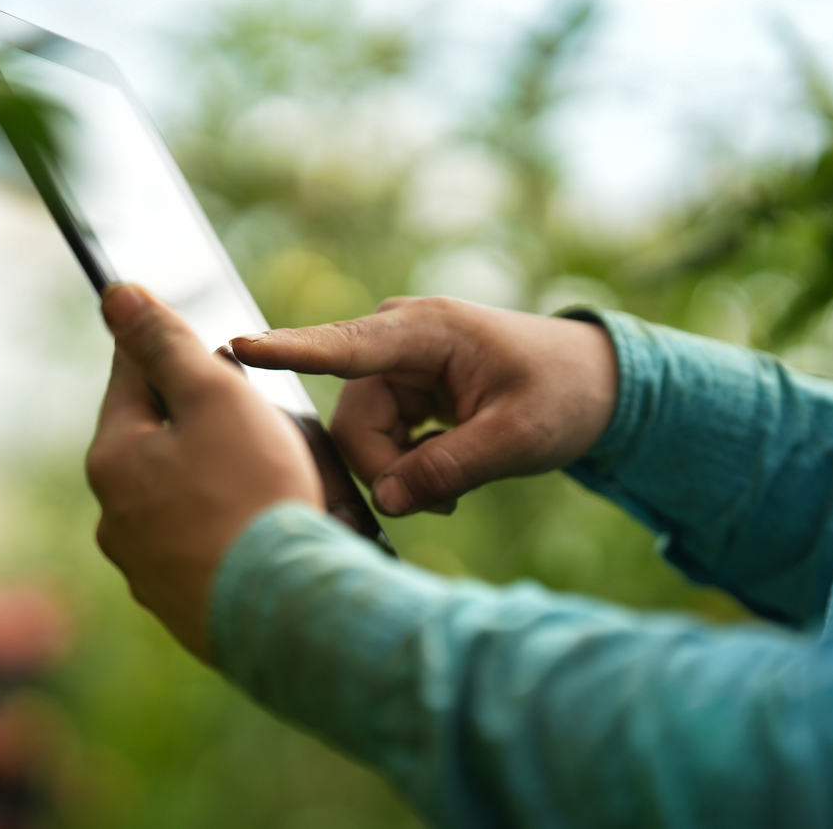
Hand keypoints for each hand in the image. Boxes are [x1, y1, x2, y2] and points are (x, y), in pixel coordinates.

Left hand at [86, 284, 323, 661]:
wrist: (289, 611)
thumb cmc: (255, 496)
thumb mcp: (215, 397)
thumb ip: (165, 342)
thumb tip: (116, 295)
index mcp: (115, 459)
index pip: (132, 375)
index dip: (169, 345)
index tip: (197, 333)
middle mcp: (116, 517)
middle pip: (157, 440)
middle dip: (200, 419)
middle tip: (257, 413)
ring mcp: (146, 568)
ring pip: (180, 497)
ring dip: (214, 478)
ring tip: (271, 477)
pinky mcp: (183, 605)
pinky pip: (203, 546)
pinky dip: (228, 530)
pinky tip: (265, 530)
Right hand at [231, 297, 617, 516]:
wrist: (594, 382)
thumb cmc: (564, 395)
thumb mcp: (518, 438)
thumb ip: (450, 468)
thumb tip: (387, 501)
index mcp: (427, 332)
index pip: (346, 347)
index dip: (291, 351)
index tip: (238, 348)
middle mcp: (398, 340)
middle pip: (352, 424)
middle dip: (390, 470)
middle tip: (449, 498)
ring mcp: (394, 365)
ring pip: (360, 440)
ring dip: (400, 472)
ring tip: (456, 486)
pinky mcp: (398, 389)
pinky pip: (375, 440)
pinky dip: (405, 466)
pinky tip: (447, 475)